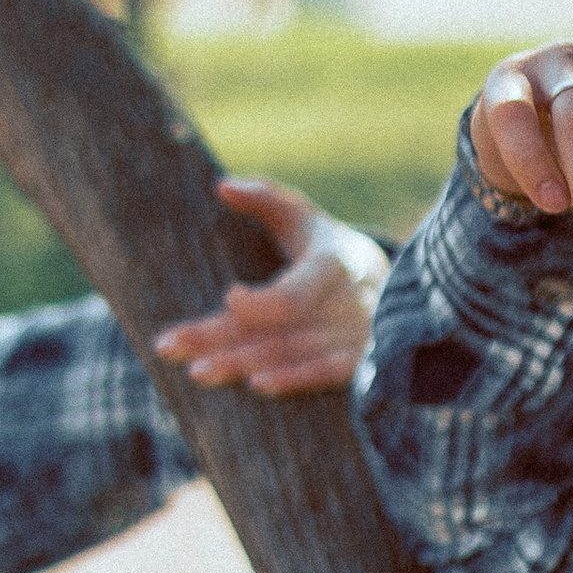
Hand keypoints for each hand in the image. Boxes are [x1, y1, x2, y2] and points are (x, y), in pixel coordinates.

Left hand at [153, 178, 389, 396]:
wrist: (403, 288)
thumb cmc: (331, 249)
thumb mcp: (305, 218)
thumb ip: (267, 199)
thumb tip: (223, 186)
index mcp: (332, 264)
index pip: (294, 295)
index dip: (263, 303)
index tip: (229, 297)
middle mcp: (345, 304)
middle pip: (277, 329)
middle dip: (221, 339)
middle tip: (169, 346)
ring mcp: (353, 337)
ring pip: (292, 355)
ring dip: (242, 365)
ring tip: (196, 371)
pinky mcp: (359, 362)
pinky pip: (325, 375)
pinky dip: (294, 381)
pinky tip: (255, 385)